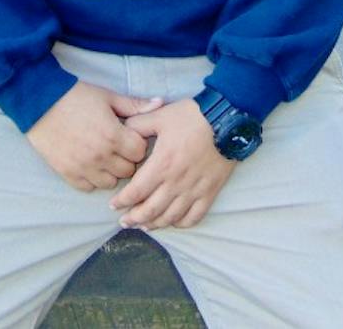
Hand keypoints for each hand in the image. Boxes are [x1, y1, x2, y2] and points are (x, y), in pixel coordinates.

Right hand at [25, 81, 162, 191]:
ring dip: (111, 171)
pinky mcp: (67, 174)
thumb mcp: (107, 97)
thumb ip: (135, 105)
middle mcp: (100, 156)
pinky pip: (89, 187)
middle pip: (128, 170)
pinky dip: (92, 178)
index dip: (137, 143)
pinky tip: (90, 163)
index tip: (130, 136)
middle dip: (127, 159)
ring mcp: (83, 167)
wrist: (39, 102)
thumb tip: (160, 103)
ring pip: (110, 183)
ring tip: (105, 156)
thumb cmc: (75, 96)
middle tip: (118, 146)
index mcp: (113, 135)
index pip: (140, 153)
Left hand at [110, 99, 234, 230]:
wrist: (228, 120)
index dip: (122, 202)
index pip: (136, 192)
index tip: (114, 205)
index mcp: (161, 164)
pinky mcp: (210, 192)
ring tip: (144, 226)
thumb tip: (125, 129)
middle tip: (124, 222)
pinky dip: (182, 223)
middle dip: (134, 219)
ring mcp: (194, 190)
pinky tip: (173, 222)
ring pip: (171, 217)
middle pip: (150, 210)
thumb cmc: (193, 117)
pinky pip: (195, 216)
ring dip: (155, 224)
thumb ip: (139, 124)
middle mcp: (176, 182)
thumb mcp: (161, 115)